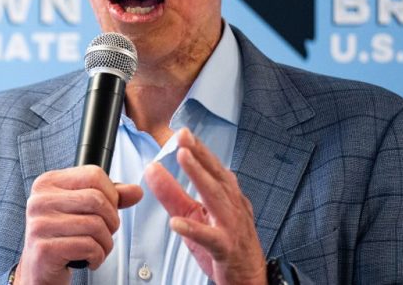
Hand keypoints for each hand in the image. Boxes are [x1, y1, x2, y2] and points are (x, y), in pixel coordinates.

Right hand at [16, 165, 142, 284]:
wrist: (39, 268)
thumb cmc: (63, 236)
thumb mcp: (84, 210)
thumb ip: (109, 197)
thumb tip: (136, 191)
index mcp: (48, 183)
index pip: (93, 175)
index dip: (111, 194)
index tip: (107, 210)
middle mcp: (40, 200)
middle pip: (97, 199)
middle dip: (112, 221)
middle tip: (106, 233)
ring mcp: (40, 224)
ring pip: (95, 225)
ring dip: (106, 242)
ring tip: (98, 248)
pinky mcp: (44, 249)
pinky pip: (88, 246)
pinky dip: (97, 256)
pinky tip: (89, 259)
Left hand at [144, 128, 265, 284]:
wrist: (250, 277)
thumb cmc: (225, 242)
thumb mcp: (194, 214)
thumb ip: (171, 192)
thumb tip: (152, 169)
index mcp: (226, 195)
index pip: (212, 166)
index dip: (198, 149)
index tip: (182, 132)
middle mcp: (232, 206)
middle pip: (216, 175)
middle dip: (200, 154)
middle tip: (183, 137)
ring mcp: (231, 226)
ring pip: (216, 199)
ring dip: (200, 176)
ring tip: (184, 158)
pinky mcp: (226, 248)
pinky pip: (210, 238)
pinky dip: (194, 229)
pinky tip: (177, 223)